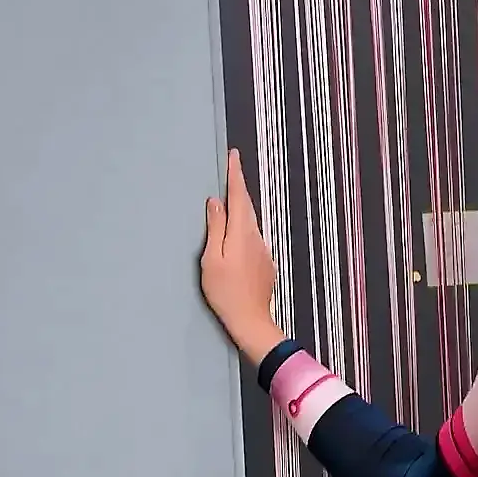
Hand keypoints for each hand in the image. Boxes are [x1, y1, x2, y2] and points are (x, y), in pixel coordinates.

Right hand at [201, 149, 283, 361]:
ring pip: (251, 222)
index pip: (239, 197)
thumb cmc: (225, 292)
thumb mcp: (212, 259)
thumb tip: (216, 203)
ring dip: (241, 208)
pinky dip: (243, 227)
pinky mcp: (264, 263)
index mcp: (242, 233)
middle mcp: (257, 238)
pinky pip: (253, 237)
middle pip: (247, 207)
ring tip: (230, 198)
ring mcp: (263, 251)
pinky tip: (236, 232)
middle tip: (231, 170)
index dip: (235, 175)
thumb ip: (215, 228)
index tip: (234, 156)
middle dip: (239, 188)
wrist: (251, 320)